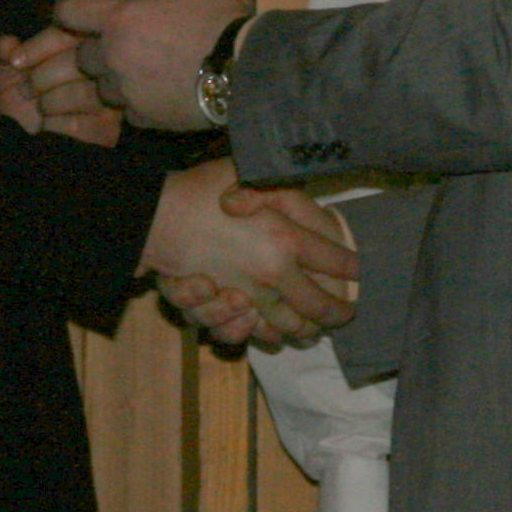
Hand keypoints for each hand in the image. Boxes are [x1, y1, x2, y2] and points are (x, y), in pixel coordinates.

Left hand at [0, 27, 122, 146]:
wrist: (19, 147)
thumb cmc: (20, 103)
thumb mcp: (6, 73)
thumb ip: (3, 51)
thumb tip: (7, 46)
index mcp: (84, 45)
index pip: (74, 32)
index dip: (40, 46)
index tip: (16, 62)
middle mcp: (105, 70)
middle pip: (82, 60)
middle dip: (41, 77)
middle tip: (26, 90)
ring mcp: (110, 102)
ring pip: (82, 93)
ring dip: (47, 102)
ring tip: (39, 108)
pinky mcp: (106, 132)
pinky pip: (79, 124)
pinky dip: (53, 125)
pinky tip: (48, 127)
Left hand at [56, 0, 247, 128]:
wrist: (246, 73)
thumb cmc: (221, 23)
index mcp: (121, 18)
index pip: (68, 10)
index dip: (72, 11)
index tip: (83, 14)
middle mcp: (113, 56)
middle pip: (83, 56)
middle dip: (99, 52)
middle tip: (127, 48)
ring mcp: (126, 91)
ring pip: (103, 88)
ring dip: (118, 81)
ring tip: (146, 76)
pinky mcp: (143, 118)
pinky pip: (129, 112)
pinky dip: (140, 104)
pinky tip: (163, 96)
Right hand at [143, 156, 356, 345]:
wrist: (151, 216)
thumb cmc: (202, 189)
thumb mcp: (254, 175)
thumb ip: (290, 194)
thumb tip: (321, 215)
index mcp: (286, 240)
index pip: (337, 261)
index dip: (354, 267)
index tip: (360, 270)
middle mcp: (272, 275)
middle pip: (320, 306)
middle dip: (340, 312)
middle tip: (350, 313)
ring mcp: (245, 298)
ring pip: (288, 327)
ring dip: (307, 331)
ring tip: (316, 329)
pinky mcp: (219, 311)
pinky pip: (249, 334)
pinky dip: (264, 336)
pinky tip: (274, 333)